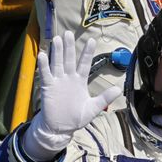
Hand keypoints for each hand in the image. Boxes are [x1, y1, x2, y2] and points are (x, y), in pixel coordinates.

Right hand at [22, 32, 121, 160]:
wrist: (60, 128)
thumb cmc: (76, 118)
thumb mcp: (93, 108)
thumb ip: (104, 98)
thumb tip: (119, 89)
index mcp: (80, 81)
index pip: (85, 63)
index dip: (87, 52)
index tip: (91, 40)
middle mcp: (69, 78)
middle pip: (69, 59)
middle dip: (69, 47)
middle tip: (69, 33)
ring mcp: (58, 82)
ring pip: (57, 63)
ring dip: (57, 52)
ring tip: (57, 39)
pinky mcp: (48, 88)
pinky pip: (46, 74)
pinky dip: (44, 65)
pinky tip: (43, 55)